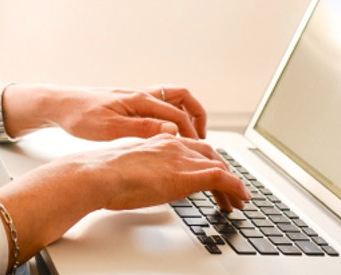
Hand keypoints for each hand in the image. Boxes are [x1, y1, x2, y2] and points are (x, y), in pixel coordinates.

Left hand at [8, 84, 208, 140]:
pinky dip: (170, 115)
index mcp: (139, 100)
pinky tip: (164, 133)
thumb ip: (142, 129)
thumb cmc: (79, 116)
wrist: (58, 105)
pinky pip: (159, 104)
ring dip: (185, 114)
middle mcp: (141, 95)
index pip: (178, 115)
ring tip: (189, 136)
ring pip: (171, 99)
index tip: (198, 150)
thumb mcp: (109, 128)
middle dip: (197, 117)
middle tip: (202, 139)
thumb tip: (172, 131)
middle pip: (182, 98)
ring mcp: (135, 97)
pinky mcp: (128, 102)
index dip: (192, 133)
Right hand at [60, 134, 248, 211]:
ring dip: (232, 185)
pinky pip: (221, 178)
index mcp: (159, 140)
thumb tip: (145, 174)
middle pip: (210, 156)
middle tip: (231, 191)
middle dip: (223, 173)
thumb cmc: (102, 173)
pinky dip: (236, 187)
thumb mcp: (126, 164)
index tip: (211, 175)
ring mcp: (181, 159)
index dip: (206, 161)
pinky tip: (241, 197)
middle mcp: (174, 145)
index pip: (192, 148)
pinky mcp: (186, 175)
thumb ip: (142, 165)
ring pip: (219, 167)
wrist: (98, 174)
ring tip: (238, 201)